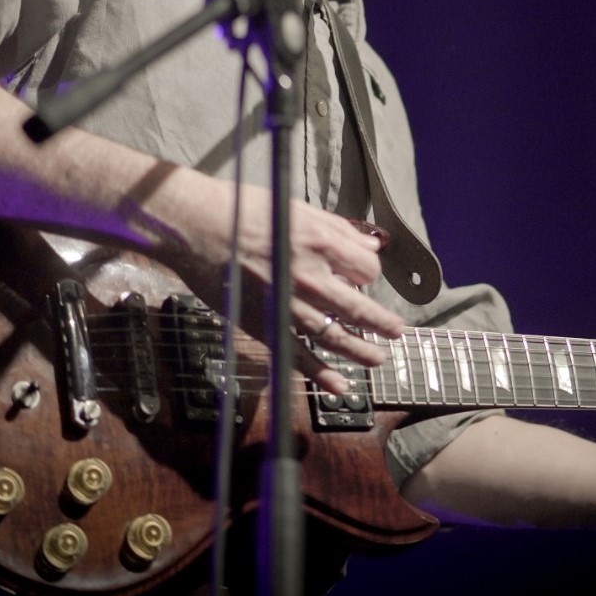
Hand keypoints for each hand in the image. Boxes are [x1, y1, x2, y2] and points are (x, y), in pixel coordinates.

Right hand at [158, 175, 404, 392]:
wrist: (198, 228)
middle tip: (397, 331)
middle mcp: (310, 276)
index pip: (367, 269)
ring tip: (379, 359)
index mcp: (320, 243)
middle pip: (360, 308)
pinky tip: (340, 386)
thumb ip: (339, 229)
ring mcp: (288, 304)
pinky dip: (321, 374)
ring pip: (336, 336)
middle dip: (383, 322)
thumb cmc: (246, 210)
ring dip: (362, 351)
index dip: (369, 273)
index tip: (362, 276)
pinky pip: (298, 355)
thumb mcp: (299, 209)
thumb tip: (372, 245)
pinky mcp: (265, 324)